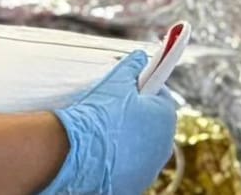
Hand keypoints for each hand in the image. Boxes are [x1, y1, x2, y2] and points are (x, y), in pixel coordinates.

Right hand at [39, 51, 177, 194]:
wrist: (75, 154)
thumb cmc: (97, 116)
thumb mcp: (115, 82)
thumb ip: (132, 67)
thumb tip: (140, 57)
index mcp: (165, 117)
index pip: (161, 95)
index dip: (144, 88)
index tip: (130, 86)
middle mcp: (164, 146)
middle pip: (152, 122)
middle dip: (136, 114)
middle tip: (112, 107)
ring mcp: (149, 168)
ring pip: (140, 145)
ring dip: (127, 137)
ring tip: (103, 130)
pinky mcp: (134, 184)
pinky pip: (129, 165)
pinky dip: (118, 157)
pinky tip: (100, 150)